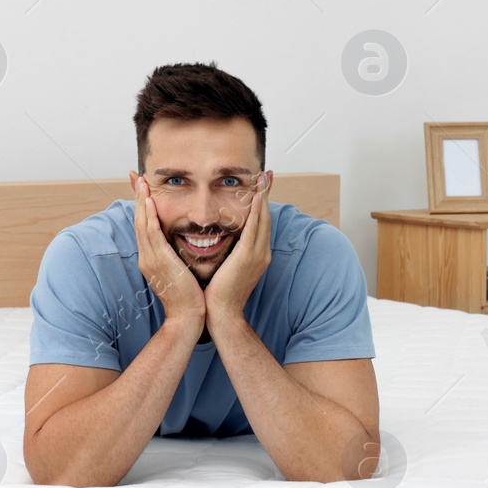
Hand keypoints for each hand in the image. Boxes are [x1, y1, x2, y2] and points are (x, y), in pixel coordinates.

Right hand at [130, 172, 205, 337]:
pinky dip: (149, 217)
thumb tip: (181, 244)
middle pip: (139, 221)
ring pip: (142, 224)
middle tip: (136, 176)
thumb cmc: (188, 296)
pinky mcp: (159, 261)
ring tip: (141, 182)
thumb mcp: (178, 271)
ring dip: (141, 201)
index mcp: (151, 258)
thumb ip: (175, 256)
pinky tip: (149, 202)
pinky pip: (152, 235)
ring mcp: (150, 259)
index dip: (141, 206)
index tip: (141, 188)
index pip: (144, 226)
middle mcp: (147, 256)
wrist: (187, 317)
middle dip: (137, 197)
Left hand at [204, 171, 271, 322]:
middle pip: (266, 217)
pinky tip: (257, 196)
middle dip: (267, 194)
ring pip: (263, 219)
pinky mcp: (248, 256)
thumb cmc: (220, 293)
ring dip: (264, 196)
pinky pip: (254, 228)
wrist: (222, 313)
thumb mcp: (228, 268)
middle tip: (267, 174)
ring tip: (264, 177)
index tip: (262, 186)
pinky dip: (257, 211)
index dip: (262, 204)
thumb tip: (221, 241)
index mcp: (257, 255)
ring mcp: (258, 254)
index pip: (261, 224)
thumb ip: (230, 253)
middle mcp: (262, 252)